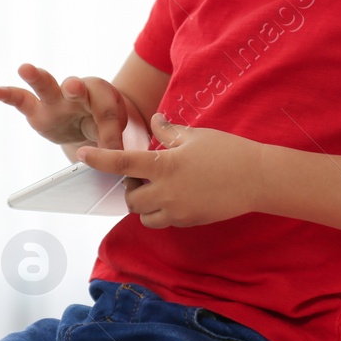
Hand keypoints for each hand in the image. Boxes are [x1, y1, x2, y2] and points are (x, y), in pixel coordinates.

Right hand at [0, 63, 142, 151]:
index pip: (107, 113)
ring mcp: (55, 98)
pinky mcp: (36, 108)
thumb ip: (110, 142)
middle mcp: (78, 91)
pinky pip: (20, 98)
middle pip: (77, 87)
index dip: (110, 134)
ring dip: (37, 77)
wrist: (88, 119)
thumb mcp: (112, 133)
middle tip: (73, 88)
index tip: (114, 152)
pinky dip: (6, 94)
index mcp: (103, 95)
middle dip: (75, 88)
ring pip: (46, 85)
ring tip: (25, 69)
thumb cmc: (103, 124)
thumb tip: (112, 161)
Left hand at [77, 114, 264, 228]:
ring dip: (143, 202)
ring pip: (143, 215)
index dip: (99, 159)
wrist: (257, 179)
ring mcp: (177, 211)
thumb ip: (169, 132)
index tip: (82, 154)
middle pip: (130, 197)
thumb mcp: (195, 136)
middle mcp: (166, 192)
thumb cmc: (227, 151)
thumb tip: (157, 120)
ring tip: (159, 187)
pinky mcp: (188, 221)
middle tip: (144, 173)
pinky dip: (160, 212)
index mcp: (164, 166)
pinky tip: (174, 196)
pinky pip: (162, 221)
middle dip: (131, 186)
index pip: (122, 164)